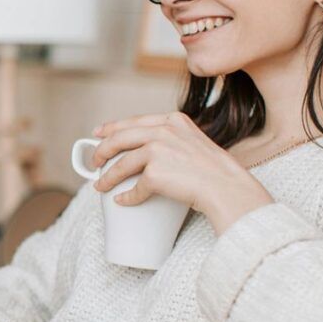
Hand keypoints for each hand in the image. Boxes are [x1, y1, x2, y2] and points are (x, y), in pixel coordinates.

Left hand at [91, 112, 272, 233]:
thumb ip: (173, 140)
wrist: (228, 187)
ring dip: (107, 177)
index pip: (134, 121)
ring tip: (100, 185)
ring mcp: (158, 150)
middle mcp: (164, 131)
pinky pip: (135, 188)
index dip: (112, 127)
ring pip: (122, 164)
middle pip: (120, 138)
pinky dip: (127, 197)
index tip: (98, 133)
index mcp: (173, 120)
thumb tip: (147, 152)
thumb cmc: (216, 171)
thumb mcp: (194, 142)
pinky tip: (122, 201)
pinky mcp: (155, 173)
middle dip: (102, 150)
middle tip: (94, 161)